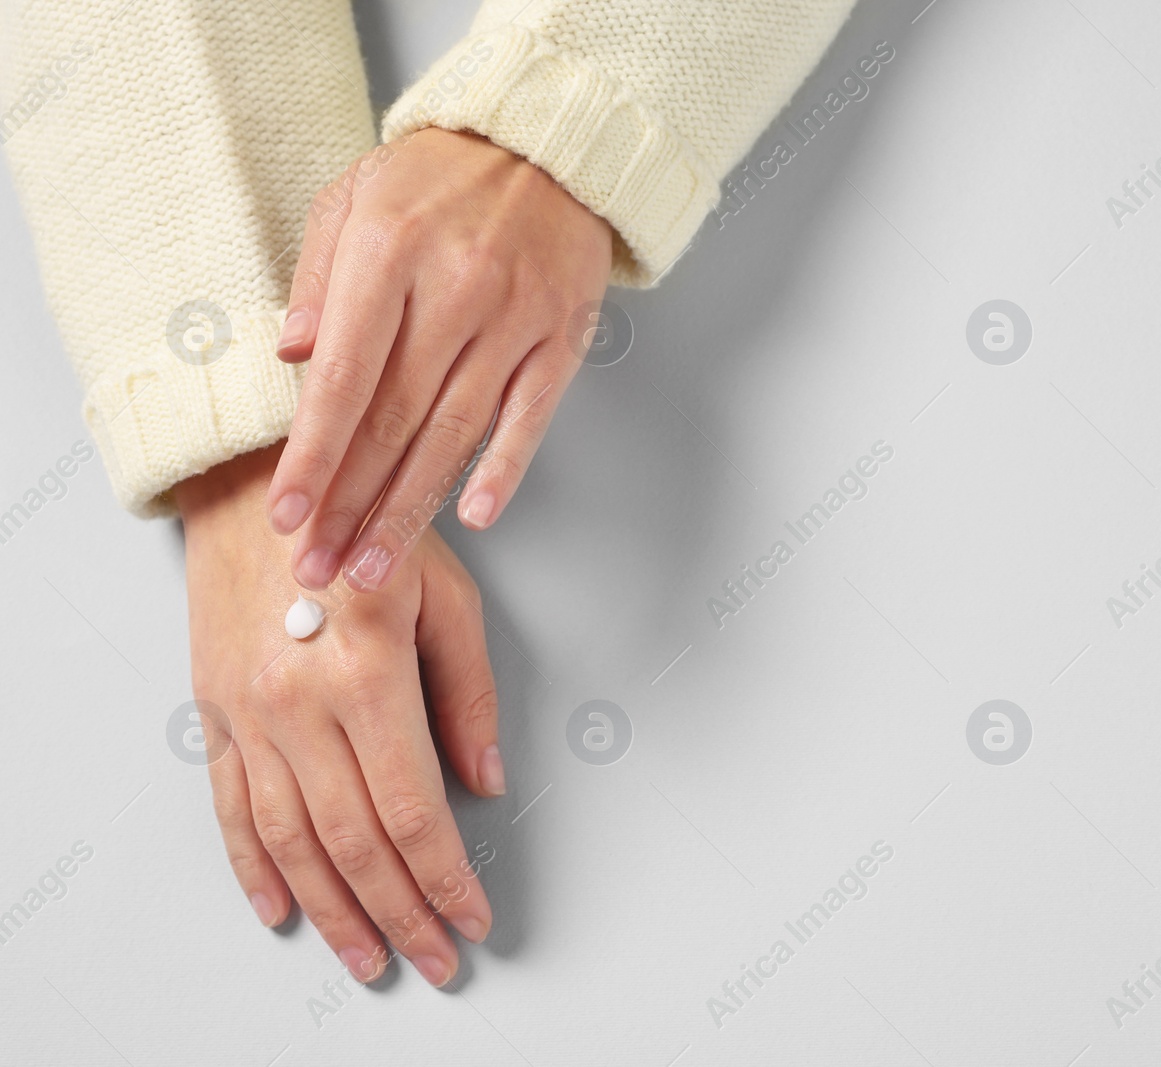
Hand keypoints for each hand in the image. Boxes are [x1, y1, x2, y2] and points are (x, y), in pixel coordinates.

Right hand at [177, 443, 503, 984]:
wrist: (256, 486)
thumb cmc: (365, 528)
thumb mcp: (446, 595)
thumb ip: (467, 692)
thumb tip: (485, 779)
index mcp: (367, 673)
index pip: (413, 808)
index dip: (446, 875)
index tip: (472, 915)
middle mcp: (300, 705)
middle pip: (354, 842)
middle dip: (402, 912)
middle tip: (435, 959)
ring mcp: (251, 716)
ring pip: (293, 842)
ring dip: (333, 911)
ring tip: (368, 957)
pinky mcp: (218, 716)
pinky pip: (234, 810)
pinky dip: (257, 868)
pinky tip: (284, 908)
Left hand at [267, 127, 612, 591]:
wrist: (549, 142)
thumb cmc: (442, 174)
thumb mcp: (355, 195)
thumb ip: (318, 275)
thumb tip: (292, 356)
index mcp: (388, 253)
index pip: (344, 378)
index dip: (313, 456)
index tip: (290, 516)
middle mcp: (454, 290)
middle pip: (394, 422)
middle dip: (351, 507)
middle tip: (321, 571)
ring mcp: (514, 319)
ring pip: (456, 434)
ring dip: (412, 510)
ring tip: (376, 568)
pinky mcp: (560, 338)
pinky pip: (530, 416)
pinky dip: (505, 470)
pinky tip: (475, 517)